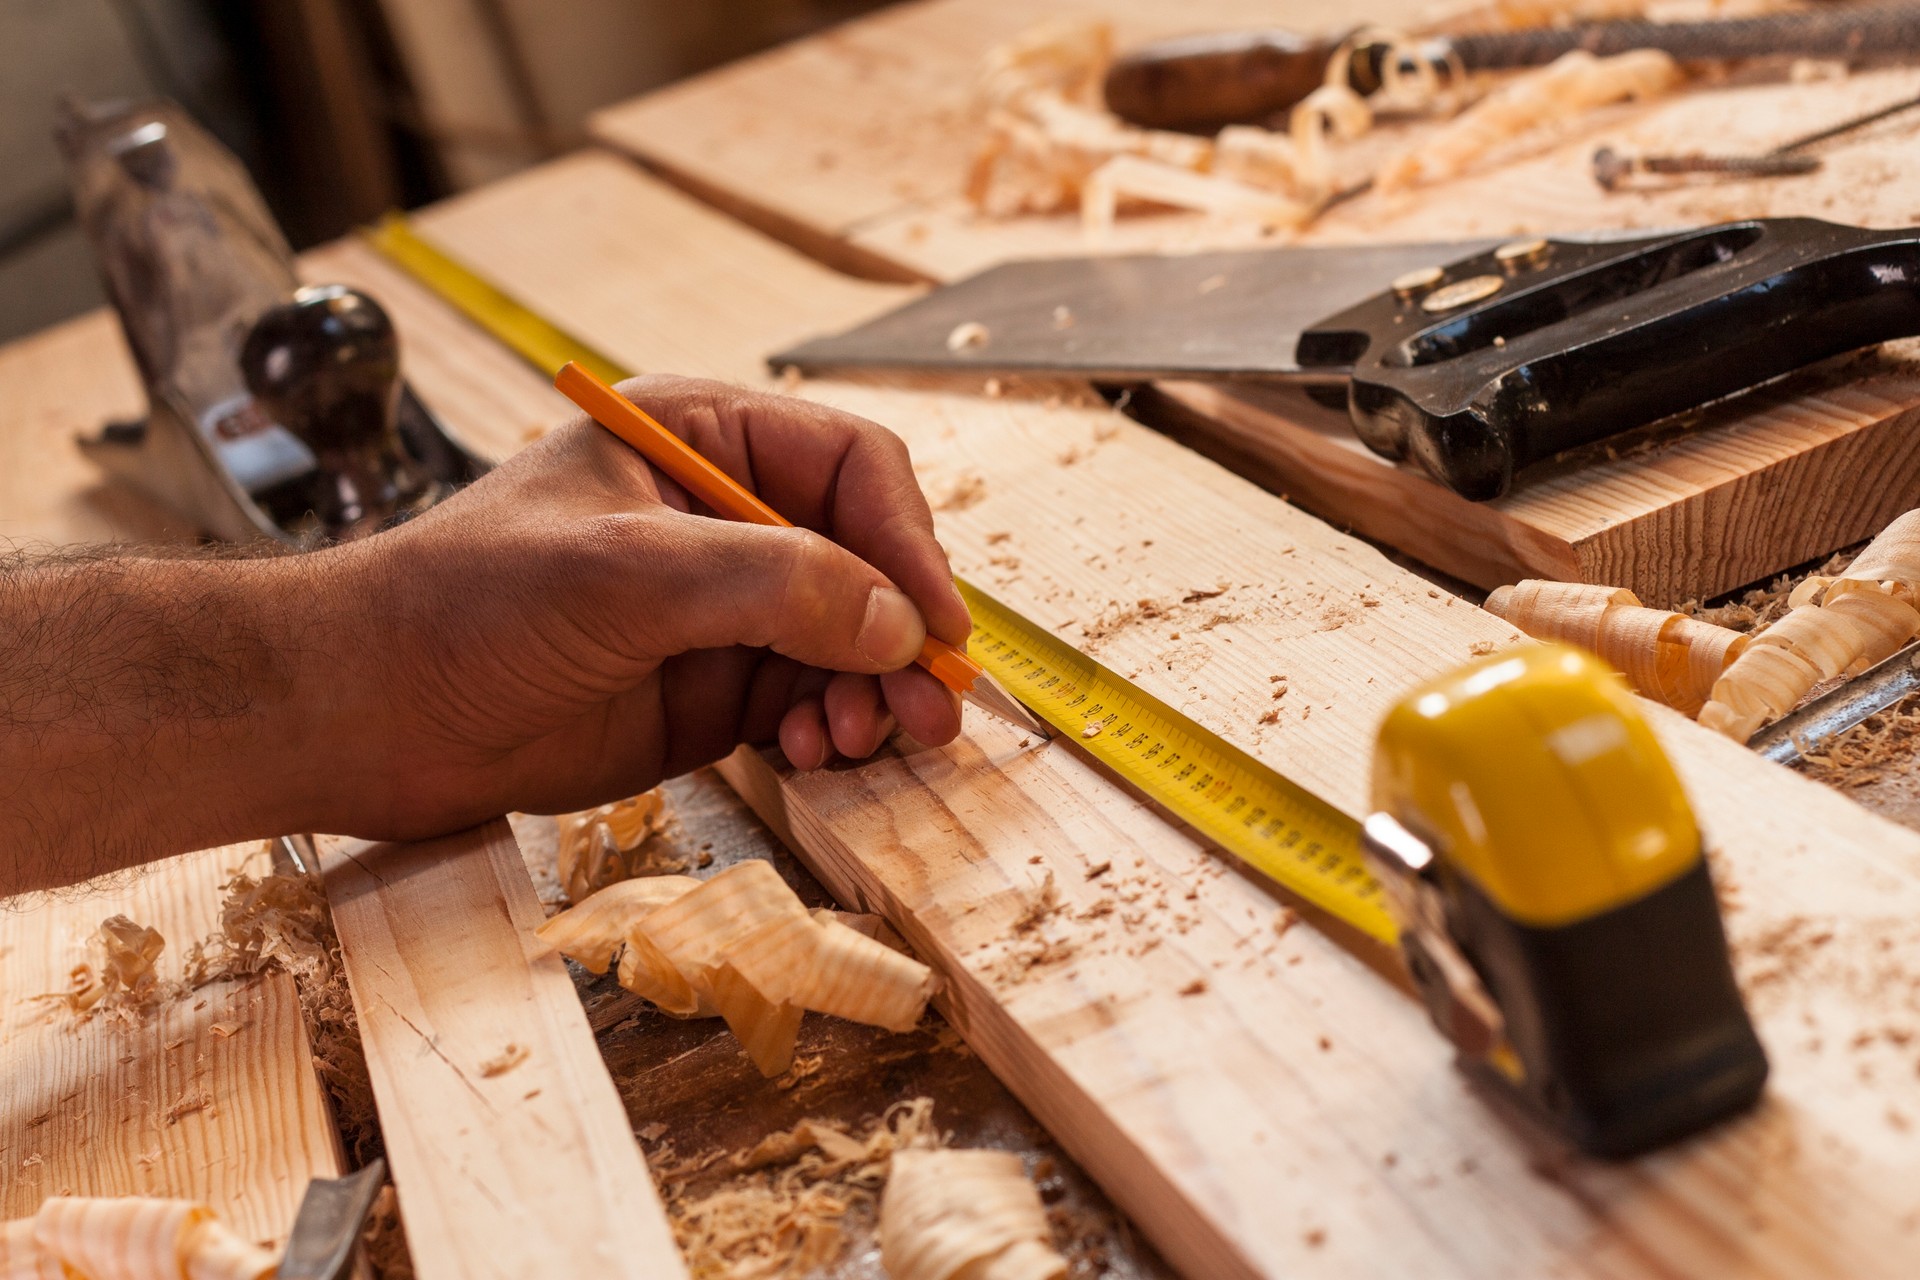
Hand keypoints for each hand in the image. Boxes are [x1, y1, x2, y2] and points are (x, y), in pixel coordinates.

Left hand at [332, 374, 969, 835]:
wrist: (368, 713)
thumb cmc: (465, 606)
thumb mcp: (626, 572)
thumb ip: (771, 584)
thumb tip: (896, 624)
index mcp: (701, 440)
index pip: (849, 469)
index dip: (904, 542)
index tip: (934, 624)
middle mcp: (724, 519)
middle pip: (865, 562)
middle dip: (901, 633)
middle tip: (932, 705)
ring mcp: (720, 609)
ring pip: (848, 641)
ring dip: (872, 691)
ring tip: (862, 738)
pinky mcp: (709, 689)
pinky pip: (806, 700)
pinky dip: (828, 728)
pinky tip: (812, 753)